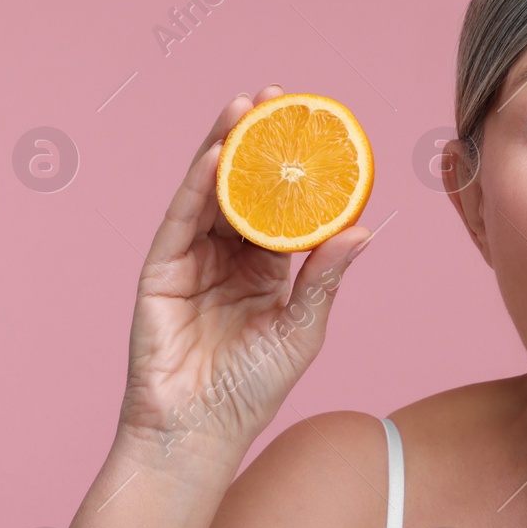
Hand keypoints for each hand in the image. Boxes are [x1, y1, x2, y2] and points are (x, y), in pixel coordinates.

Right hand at [117, 86, 373, 459]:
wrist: (201, 429)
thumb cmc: (254, 388)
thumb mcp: (303, 327)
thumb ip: (326, 276)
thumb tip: (365, 229)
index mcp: (266, 269)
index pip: (280, 206)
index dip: (294, 168)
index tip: (313, 128)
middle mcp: (227, 256)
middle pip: (242, 186)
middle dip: (257, 141)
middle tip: (277, 98)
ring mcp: (191, 259)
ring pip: (209, 192)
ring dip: (225, 146)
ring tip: (245, 106)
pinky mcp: (161, 269)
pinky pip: (182, 219)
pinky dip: (197, 185)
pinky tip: (217, 154)